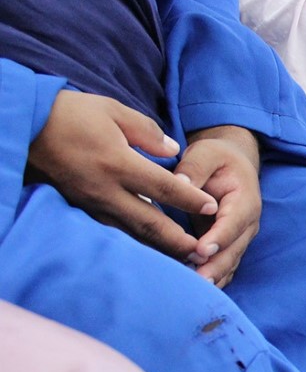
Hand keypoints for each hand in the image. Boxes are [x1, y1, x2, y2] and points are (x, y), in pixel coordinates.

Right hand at [26, 91, 216, 262]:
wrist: (26, 126)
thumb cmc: (72, 114)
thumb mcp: (113, 111)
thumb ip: (147, 132)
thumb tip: (174, 152)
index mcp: (118, 162)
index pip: (164, 187)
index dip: (190, 199)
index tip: (212, 207)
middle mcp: (106, 189)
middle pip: (151, 223)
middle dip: (179, 241)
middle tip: (203, 254)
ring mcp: (92, 203)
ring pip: (132, 234)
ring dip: (159, 249)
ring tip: (183, 260)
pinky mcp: (81, 209)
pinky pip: (113, 231)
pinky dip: (134, 242)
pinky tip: (150, 251)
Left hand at [177, 126, 261, 287]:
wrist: (231, 165)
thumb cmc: (217, 158)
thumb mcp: (206, 153)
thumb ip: (194, 167)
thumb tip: (179, 185)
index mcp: (245, 201)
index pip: (233, 223)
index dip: (219, 237)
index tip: (201, 250)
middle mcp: (246, 224)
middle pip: (233, 251)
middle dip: (215, 267)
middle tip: (196, 282)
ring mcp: (239, 239)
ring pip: (229, 263)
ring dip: (213, 278)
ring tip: (193, 291)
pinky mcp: (228, 247)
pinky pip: (222, 267)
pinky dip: (211, 278)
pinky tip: (193, 290)